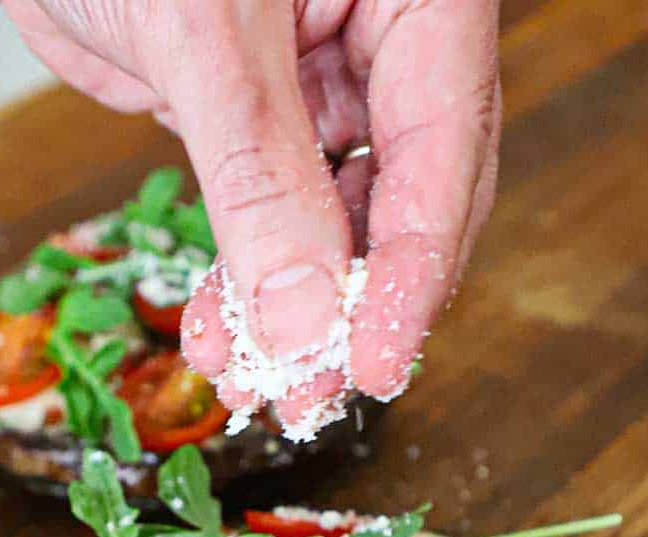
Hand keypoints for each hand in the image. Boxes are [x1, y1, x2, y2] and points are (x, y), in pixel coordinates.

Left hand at [4, 0, 500, 429]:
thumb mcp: (203, 35)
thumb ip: (260, 178)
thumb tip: (303, 320)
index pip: (444, 148)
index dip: (412, 270)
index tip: (374, 363)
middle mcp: (386, 38)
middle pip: (406, 200)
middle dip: (351, 307)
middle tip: (310, 391)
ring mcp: (326, 82)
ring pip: (336, 224)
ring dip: (291, 310)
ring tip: (250, 378)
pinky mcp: (265, 120)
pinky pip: (275, 218)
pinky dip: (247, 281)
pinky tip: (218, 334)